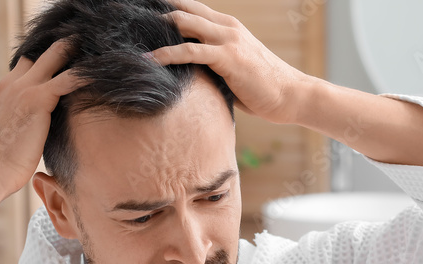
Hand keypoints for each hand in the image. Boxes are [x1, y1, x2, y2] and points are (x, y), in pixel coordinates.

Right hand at [0, 39, 84, 196]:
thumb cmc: (1, 162)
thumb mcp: (12, 133)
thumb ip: (25, 121)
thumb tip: (39, 128)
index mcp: (5, 89)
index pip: (28, 61)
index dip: (48, 58)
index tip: (68, 57)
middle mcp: (13, 83)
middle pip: (41, 52)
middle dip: (63, 46)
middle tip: (84, 42)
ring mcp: (24, 88)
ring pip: (54, 56)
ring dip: (75, 51)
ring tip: (97, 47)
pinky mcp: (37, 99)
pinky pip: (67, 79)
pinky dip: (84, 74)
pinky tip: (101, 72)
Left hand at [147, 0, 309, 125]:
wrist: (291, 96)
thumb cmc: (263, 89)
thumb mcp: (234, 70)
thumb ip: (212, 64)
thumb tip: (188, 75)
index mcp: (228, 26)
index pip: (192, 9)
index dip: (168, 9)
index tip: (144, 14)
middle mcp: (227, 26)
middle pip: (184, 9)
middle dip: (157, 13)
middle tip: (131, 20)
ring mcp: (228, 39)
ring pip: (184, 23)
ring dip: (157, 29)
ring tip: (132, 36)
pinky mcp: (227, 57)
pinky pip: (191, 50)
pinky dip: (168, 54)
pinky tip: (150, 59)